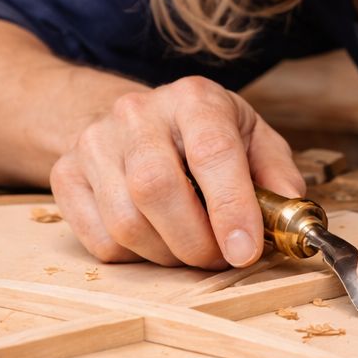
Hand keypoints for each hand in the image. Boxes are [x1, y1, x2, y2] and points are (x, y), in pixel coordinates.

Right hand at [49, 77, 305, 268]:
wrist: (136, 121)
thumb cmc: (205, 135)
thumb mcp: (252, 138)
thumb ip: (277, 174)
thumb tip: (292, 211)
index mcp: (194, 99)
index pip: (211, 152)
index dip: (230, 208)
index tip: (245, 251)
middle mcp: (138, 113)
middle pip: (156, 189)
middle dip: (196, 242)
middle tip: (220, 259)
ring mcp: (94, 143)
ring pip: (126, 223)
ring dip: (168, 255)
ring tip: (191, 249)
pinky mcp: (65, 175)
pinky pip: (100, 241)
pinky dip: (136, 257)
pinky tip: (155, 239)